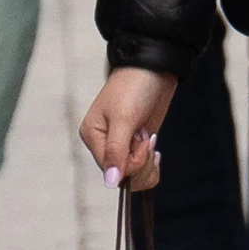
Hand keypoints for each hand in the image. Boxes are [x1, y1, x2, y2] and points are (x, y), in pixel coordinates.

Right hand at [78, 65, 179, 188]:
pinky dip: (151, 165)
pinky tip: (154, 148)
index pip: (110, 169)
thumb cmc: (134, 86)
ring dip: (147, 162)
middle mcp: (105, 143)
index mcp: (92, 136)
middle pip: (122, 176)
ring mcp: (122, 145)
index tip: (143, 142)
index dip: (131, 163)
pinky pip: (143, 170)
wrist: (155, 68)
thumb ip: (116, 151)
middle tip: (148, 139)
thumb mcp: (123, 118)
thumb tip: (110, 181)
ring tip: (150, 138)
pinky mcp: (137, 145)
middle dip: (141, 163)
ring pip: (134, 176)